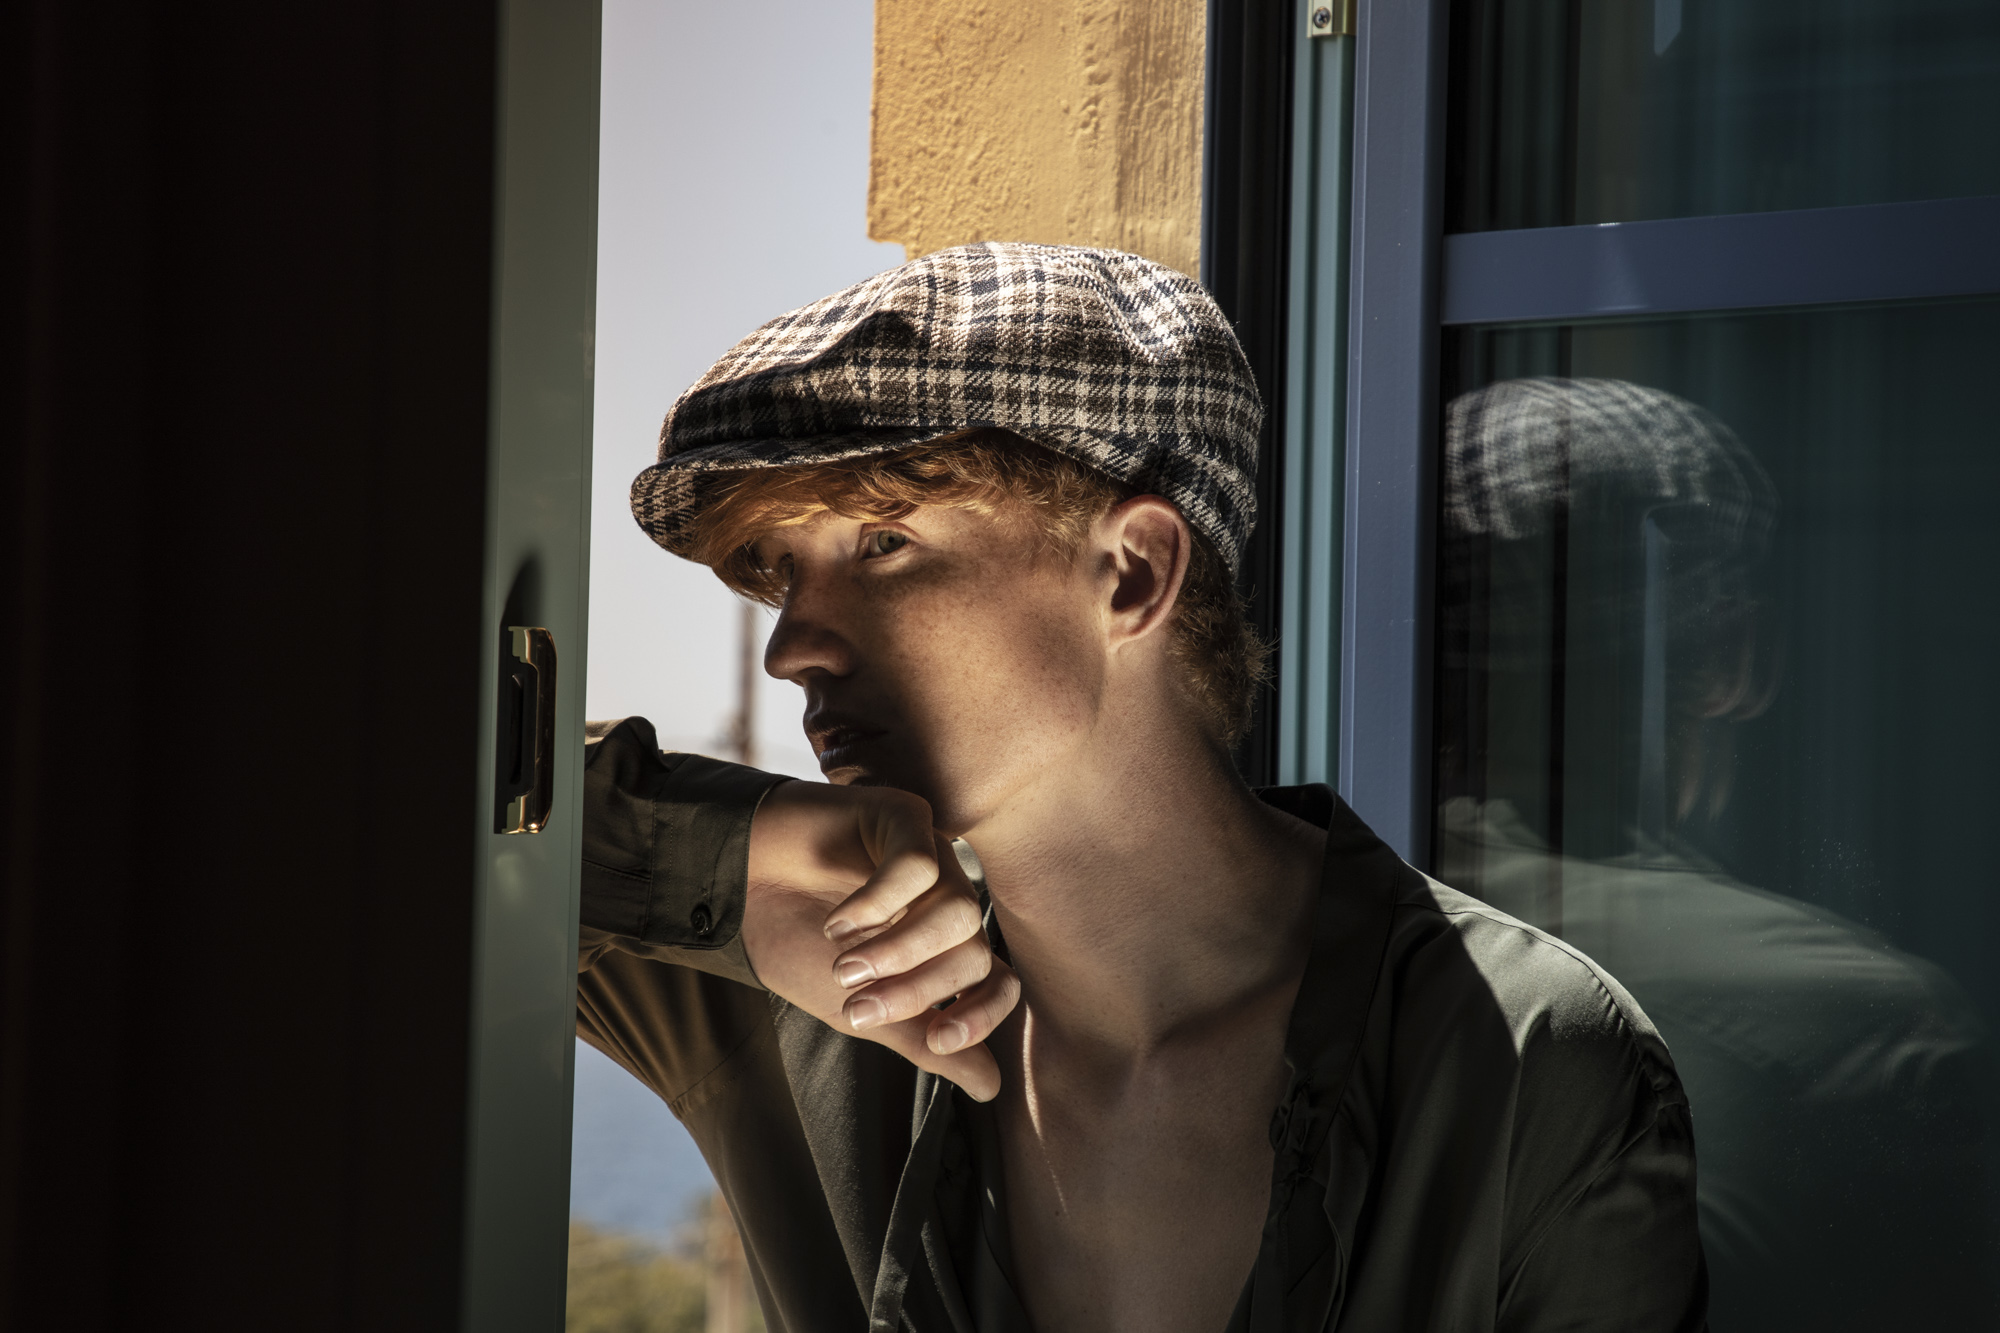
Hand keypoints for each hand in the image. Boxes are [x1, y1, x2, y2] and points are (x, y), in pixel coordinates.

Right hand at [742, 781, 1019, 1100]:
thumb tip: (990, 1088)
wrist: (737, 892)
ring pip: (957, 910)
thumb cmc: (799, 947)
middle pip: (973, 951)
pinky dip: (878, 904)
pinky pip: (919, 864)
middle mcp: (947, 901)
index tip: (939, 1041)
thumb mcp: (862, 1010)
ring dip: (899, 951)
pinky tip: (838, 922)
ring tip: (844, 966)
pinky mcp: (902, 818)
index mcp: (946, 948)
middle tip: (857, 1006)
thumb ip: (923, 1042)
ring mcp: (931, 857)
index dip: (982, 1016)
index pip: (999, 981)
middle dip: (917, 990)